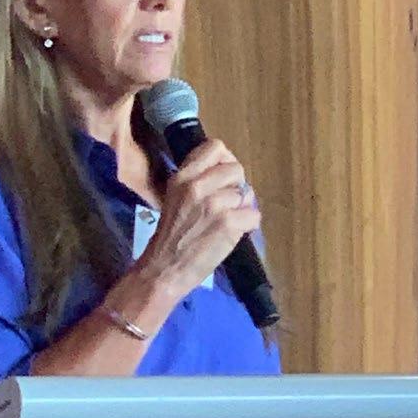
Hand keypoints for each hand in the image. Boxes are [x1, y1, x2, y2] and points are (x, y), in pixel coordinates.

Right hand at [134, 138, 259, 299]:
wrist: (163, 270)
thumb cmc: (170, 237)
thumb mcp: (175, 197)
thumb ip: (197, 181)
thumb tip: (227, 173)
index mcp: (183, 176)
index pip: (216, 148)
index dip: (225, 162)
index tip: (222, 179)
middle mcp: (197, 185)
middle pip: (236, 169)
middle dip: (236, 187)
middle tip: (226, 206)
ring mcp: (214, 204)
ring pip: (247, 194)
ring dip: (242, 209)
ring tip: (226, 223)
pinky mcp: (228, 224)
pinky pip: (253, 216)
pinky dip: (248, 227)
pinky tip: (233, 234)